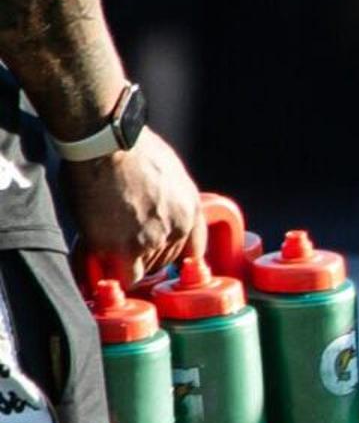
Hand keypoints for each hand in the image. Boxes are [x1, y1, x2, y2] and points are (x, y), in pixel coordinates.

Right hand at [64, 126, 203, 283]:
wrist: (108, 145)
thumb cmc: (129, 148)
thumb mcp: (167, 170)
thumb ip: (167, 196)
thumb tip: (154, 205)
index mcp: (191, 207)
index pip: (194, 248)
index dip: (174, 254)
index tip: (161, 257)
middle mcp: (178, 227)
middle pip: (165, 261)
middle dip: (144, 256)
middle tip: (121, 246)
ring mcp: (152, 240)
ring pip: (144, 270)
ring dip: (126, 263)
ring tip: (106, 247)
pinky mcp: (123, 248)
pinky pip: (124, 277)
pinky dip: (113, 276)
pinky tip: (100, 267)